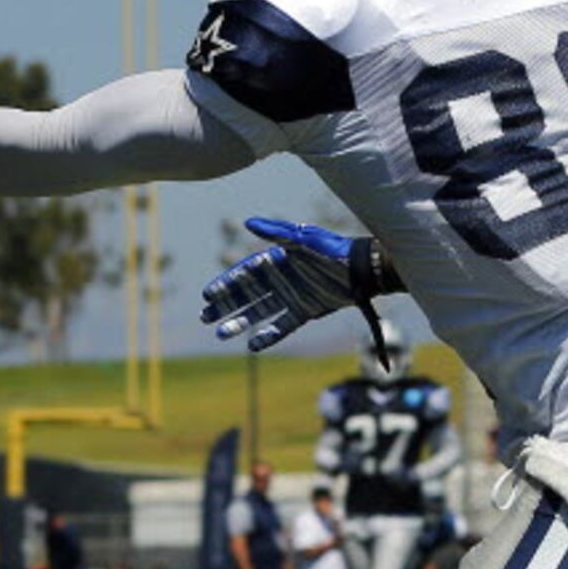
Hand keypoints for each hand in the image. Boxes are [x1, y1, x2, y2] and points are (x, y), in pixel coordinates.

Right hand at [200, 217, 364, 352]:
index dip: (226, 283)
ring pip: (259, 312)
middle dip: (225, 305)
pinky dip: (268, 335)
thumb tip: (248, 222)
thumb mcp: (305, 239)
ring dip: (240, 322)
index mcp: (277, 260)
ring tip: (220, 333)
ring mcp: (292, 296)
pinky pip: (282, 326)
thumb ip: (278, 232)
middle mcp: (281, 278)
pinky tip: (253, 346)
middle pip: (246, 294)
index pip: (244, 273)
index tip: (207, 294)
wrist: (363, 270)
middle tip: (204, 317)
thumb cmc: (333, 250)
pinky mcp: (305, 311)